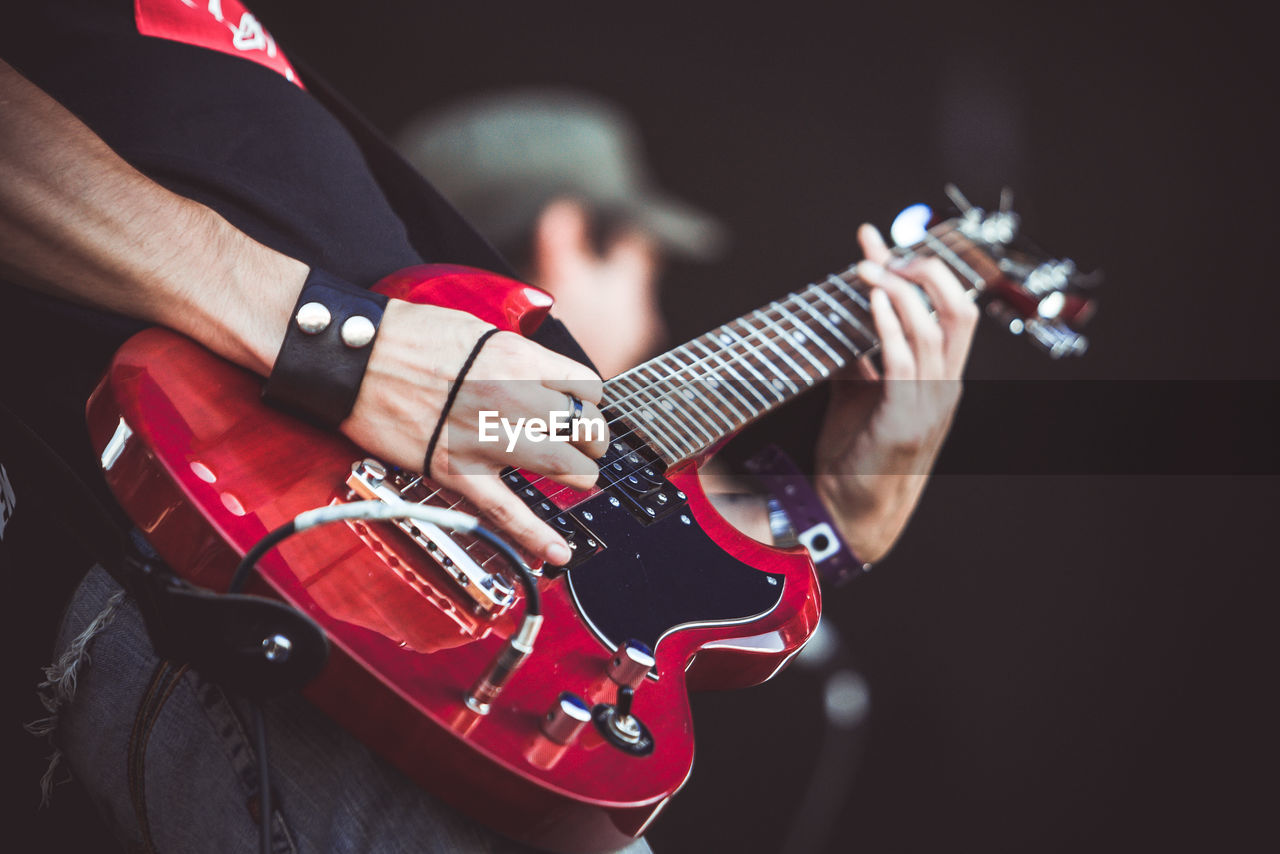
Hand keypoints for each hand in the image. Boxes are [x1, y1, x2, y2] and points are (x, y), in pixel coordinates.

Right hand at [342, 301, 607, 565]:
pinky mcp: (457, 471)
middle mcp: (513, 398)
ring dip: (578, 475)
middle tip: (585, 445)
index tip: (582, 409)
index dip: (589, 402)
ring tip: (576, 476)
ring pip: (563, 467)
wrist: (352, 356)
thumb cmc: (406, 336)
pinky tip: (558, 550)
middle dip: (591, 440)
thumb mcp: (478, 329)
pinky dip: (537, 536)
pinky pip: (507, 511)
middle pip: (584, 428)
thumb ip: (514, 357)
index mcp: (519, 358)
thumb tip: (537, 376)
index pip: (586, 387)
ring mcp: (487, 437)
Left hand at [813, 224, 978, 561]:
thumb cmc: (856, 455)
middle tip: (886, 250)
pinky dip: (889, 325)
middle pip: (957, 308)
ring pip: (933, 327)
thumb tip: (844, 321)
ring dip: (898, 289)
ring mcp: (929, 402)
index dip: (921, 271)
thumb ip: (860, 358)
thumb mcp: (860, 395)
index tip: (883, 241)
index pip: (948, 309)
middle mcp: (944, 385)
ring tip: (865, 267)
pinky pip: (905, 360)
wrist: (849, 510)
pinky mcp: (905, 418)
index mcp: (939, 377)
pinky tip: (872, 301)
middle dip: (924, 270)